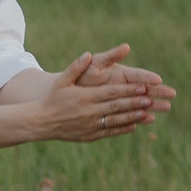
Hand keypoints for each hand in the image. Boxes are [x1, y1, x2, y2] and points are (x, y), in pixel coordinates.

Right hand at [32, 51, 154, 141]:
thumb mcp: (62, 81)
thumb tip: (88, 54)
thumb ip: (76, 67)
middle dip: (134, 103)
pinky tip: (134, 125)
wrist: (40, 122)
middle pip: (116, 106)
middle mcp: (89, 112)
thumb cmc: (53, 98)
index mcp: (85, 97)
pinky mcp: (90, 135)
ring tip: (147, 113)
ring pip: (115, 121)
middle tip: (150, 99)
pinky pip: (110, 132)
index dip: (128, 90)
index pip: (111, 93)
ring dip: (132, 117)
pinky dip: (122, 129)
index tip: (142, 87)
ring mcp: (90, 125)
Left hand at [75, 43, 176, 124]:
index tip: (158, 80)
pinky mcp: (119, 110)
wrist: (71, 91)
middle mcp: (126, 86)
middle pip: (145, 89)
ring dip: (154, 105)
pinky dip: (141, 116)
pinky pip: (132, 113)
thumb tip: (126, 47)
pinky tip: (150, 120)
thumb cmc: (83, 74)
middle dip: (158, 92)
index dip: (148, 78)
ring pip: (142, 102)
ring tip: (167, 108)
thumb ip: (111, 56)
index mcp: (122, 74)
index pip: (138, 75)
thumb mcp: (96, 63)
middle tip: (172, 95)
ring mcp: (123, 99)